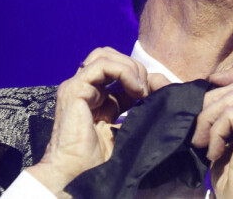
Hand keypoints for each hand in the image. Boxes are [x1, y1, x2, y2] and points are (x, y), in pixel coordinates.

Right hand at [26, 47, 167, 196]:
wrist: (78, 177)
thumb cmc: (100, 159)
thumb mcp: (127, 126)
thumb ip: (137, 104)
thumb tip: (158, 85)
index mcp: (96, 96)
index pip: (117, 68)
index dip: (138, 75)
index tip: (154, 93)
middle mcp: (84, 87)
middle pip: (111, 56)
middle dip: (134, 67)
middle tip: (146, 91)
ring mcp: (77, 86)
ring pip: (105, 55)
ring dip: (130, 67)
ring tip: (140, 90)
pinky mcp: (74, 90)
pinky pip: (102, 65)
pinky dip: (124, 71)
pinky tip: (135, 90)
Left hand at [192, 69, 232, 198]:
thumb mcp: (231, 143)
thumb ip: (225, 118)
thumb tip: (191, 92)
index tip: (211, 80)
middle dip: (211, 101)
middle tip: (196, 129)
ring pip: (232, 97)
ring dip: (209, 118)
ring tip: (201, 142)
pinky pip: (230, 114)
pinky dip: (215, 131)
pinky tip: (214, 153)